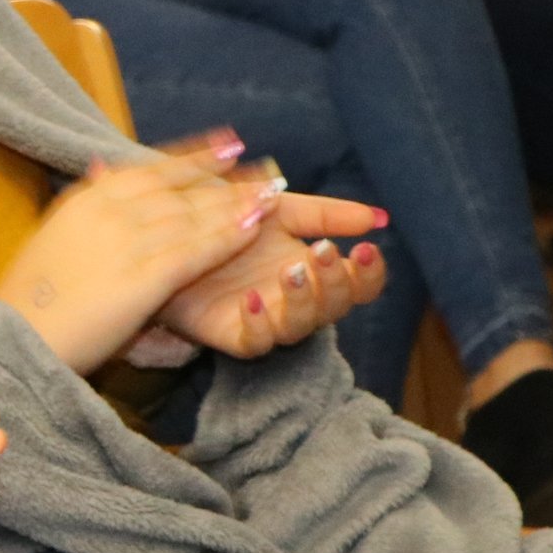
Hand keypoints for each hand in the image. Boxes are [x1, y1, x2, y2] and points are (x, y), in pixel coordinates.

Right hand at [0, 140, 273, 373]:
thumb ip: (84, 206)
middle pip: (179, 188)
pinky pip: (196, 250)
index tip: (228, 144)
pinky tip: (255, 229)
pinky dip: (229, 235)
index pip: (150, 170)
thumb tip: (98, 173)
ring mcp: (126, 242)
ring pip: (194, 215)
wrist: (15, 334)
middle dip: (226, 178)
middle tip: (267, 169)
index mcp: (84, 200)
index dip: (194, 157)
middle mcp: (108, 211)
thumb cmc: (28, 298)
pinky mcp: (144, 277)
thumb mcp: (50, 236)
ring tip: (272, 196)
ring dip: (237, 203)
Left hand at [157, 191, 388, 356]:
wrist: (173, 236)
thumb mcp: (280, 210)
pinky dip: (257, 323)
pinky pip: (254, 341)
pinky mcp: (233, 335)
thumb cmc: (232, 224)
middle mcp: (299, 302)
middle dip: (335, 280)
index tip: (366, 248)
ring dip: (302, 300)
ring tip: (292, 271)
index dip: (369, 273)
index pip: (360, 285)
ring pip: (299, 326)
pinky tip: (250, 299)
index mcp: (318, 274)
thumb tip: (379, 216)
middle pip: (335, 306)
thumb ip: (326, 214)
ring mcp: (268, 321)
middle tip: (321, 251)